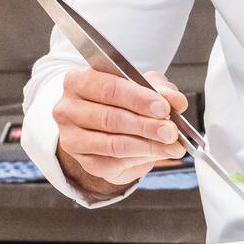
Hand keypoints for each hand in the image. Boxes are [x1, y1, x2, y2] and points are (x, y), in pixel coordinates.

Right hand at [52, 68, 188, 195]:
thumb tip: (176, 100)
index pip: (108, 88)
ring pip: (113, 144)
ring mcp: (72, 138)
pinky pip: (113, 163)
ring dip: (148, 146)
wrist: (104, 124)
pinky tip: (158, 153)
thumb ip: (160, 89)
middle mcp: (68, 109)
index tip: (163, 108)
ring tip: (172, 145)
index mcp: (78, 80)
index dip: (138, 99)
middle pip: (111, 118)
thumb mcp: (143, 85)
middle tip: (172, 131)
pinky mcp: (82, 162)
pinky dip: (140, 159)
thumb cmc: (122, 98)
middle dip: (146, 126)